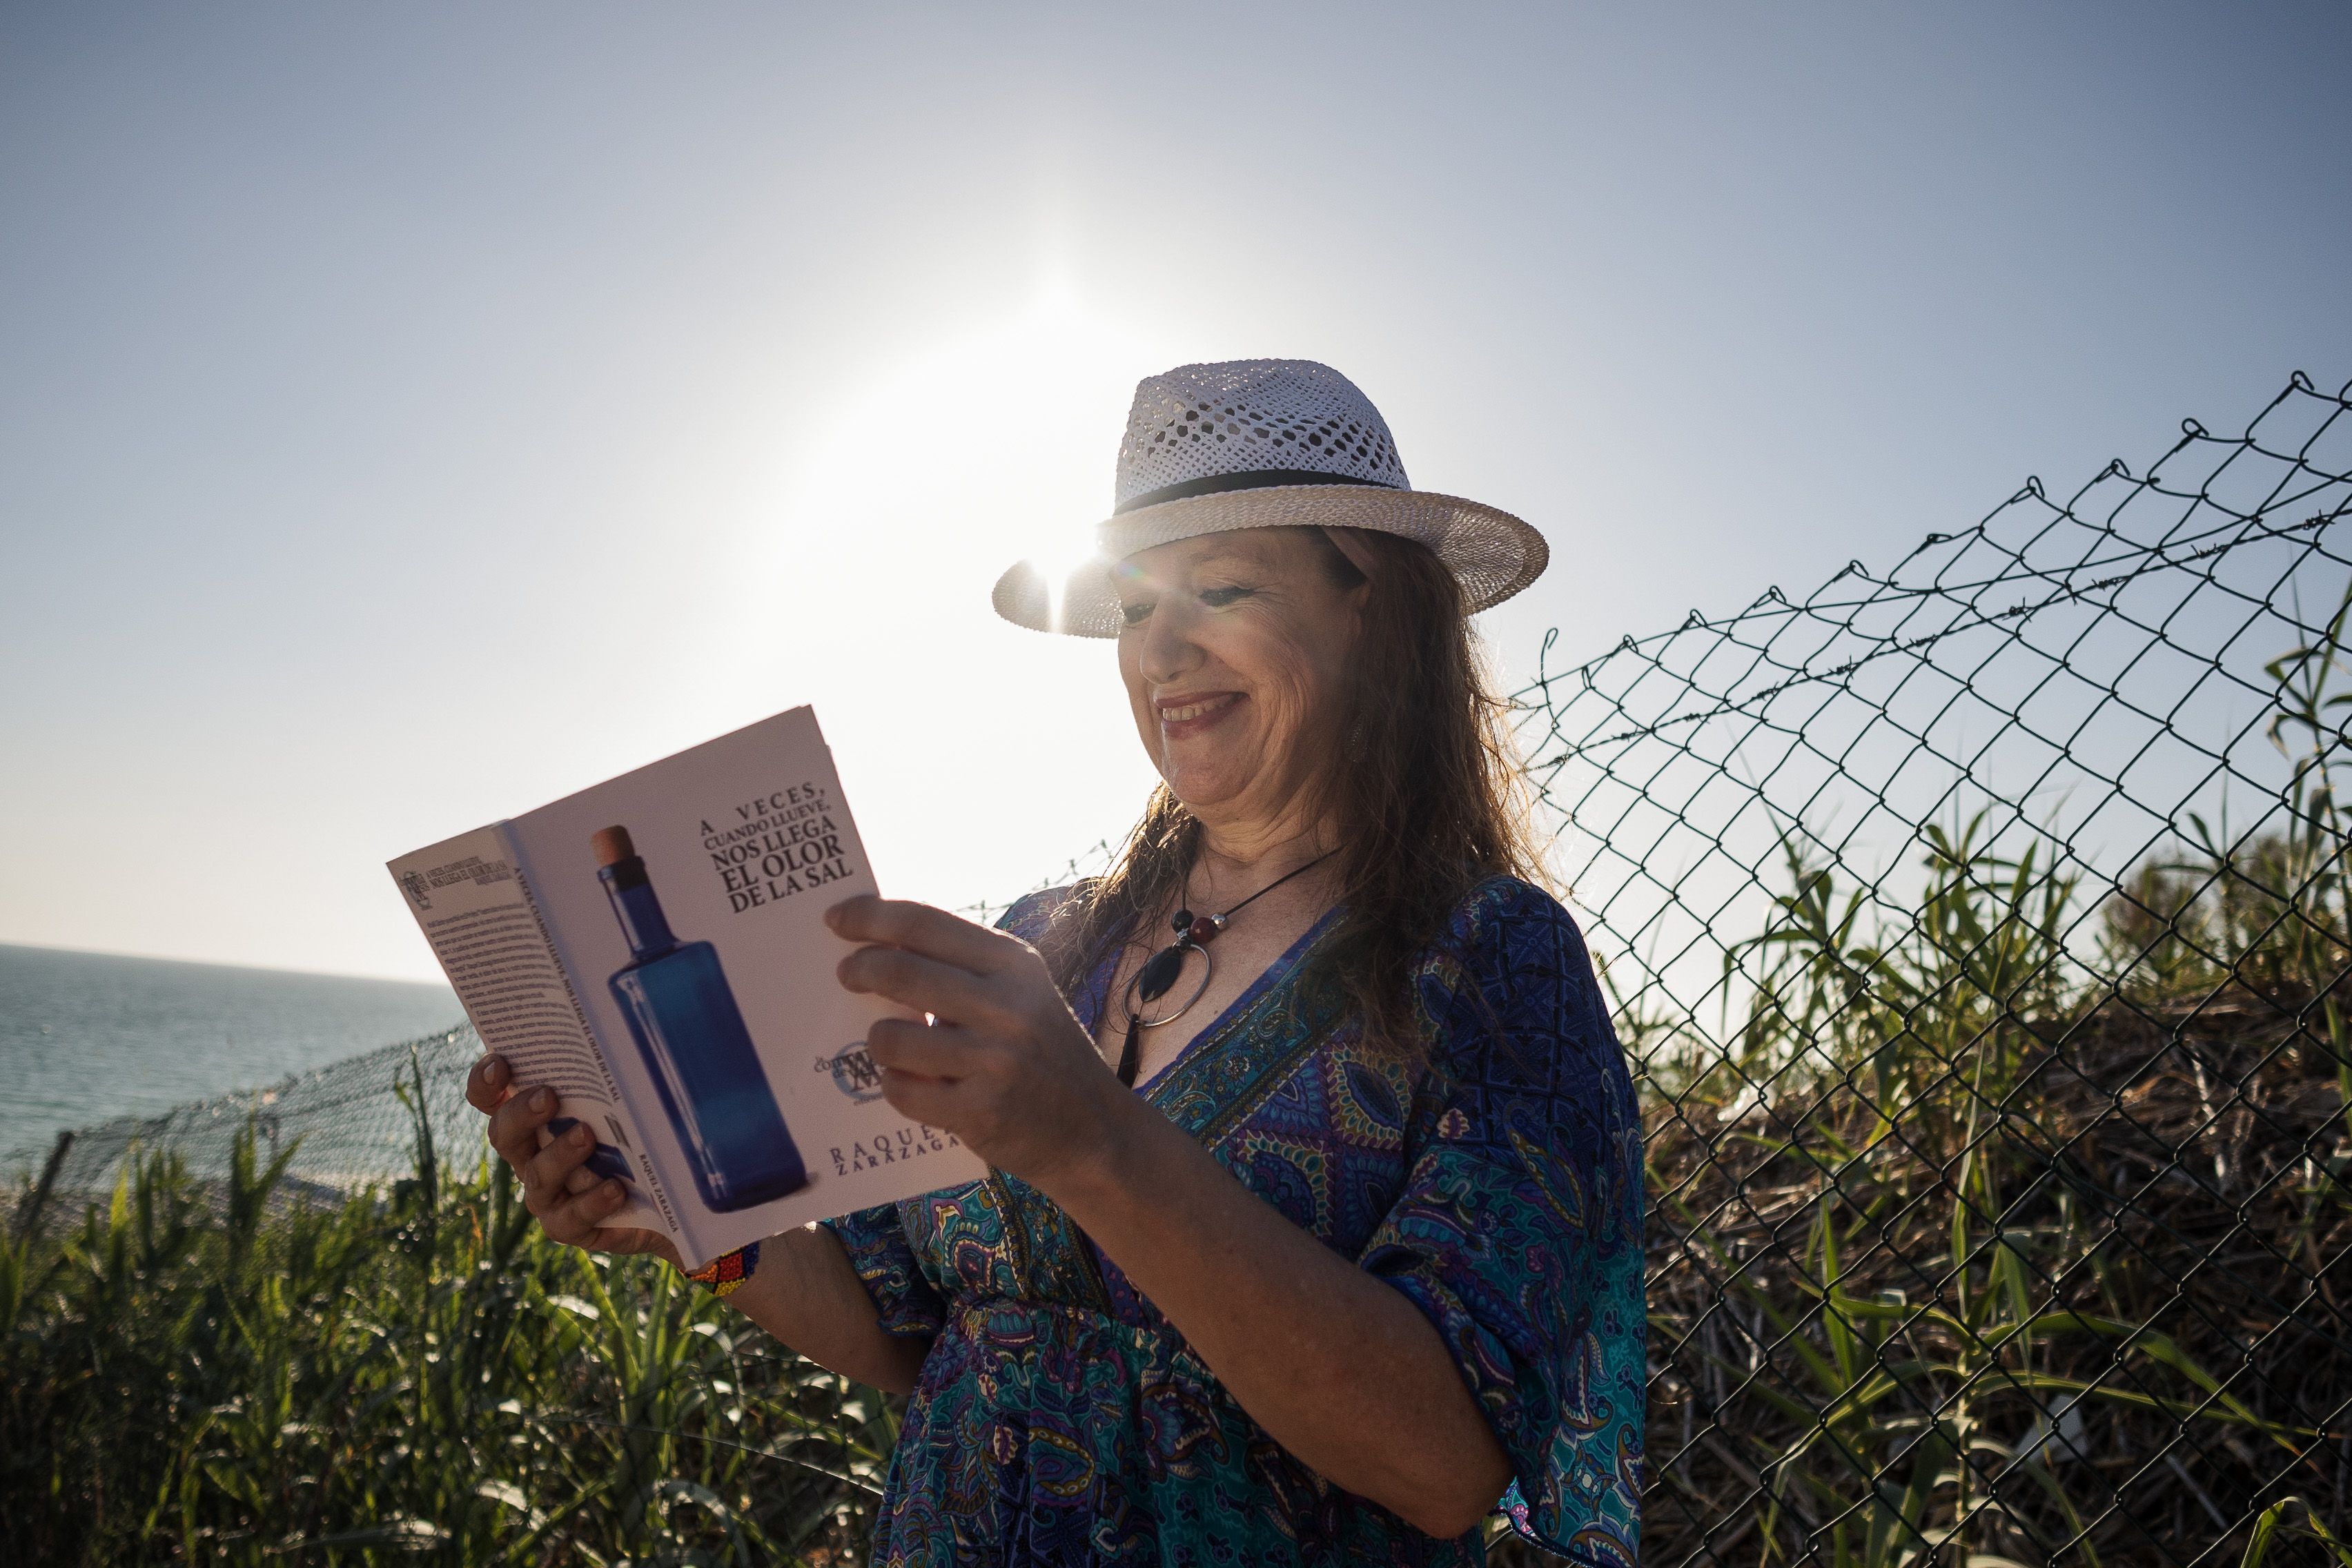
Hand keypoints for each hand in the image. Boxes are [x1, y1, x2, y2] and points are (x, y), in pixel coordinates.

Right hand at [465, 1054, 681, 1268]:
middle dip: (521, 1113)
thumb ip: (616, 1067)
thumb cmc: (645, 1130)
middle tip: (548, 1096)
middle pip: (505, 1134)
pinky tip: (615, 1188)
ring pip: (538, 1175)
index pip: (493, 1098)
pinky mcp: (571, 1225)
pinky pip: (570, 1217)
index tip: (500, 1062)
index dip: (486, 1082)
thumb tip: (628, 1018)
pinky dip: (591, 1201)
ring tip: (587, 1136)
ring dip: (560, 1154)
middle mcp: (532, 1154)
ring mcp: (548, 1193)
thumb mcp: (631, 1095)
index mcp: (535, 1118)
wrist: (672, 1195)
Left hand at [829, 895, 1135, 1190]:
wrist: (1094, 1131)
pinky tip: (913, 1084)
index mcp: (1015, 964)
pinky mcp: (979, 1111)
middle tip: (845, 974)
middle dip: (859, 970)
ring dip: (879, 1041)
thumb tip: (882, 941)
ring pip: (891, 1037)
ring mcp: (995, 1060)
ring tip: (893, 1046)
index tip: (836, 918)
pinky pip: (901, 1090)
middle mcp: (1007, 1005)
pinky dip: (895, 1086)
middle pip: (899, 971)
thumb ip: (964, 966)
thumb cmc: (1044, 1053)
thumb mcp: (1022, 992)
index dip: (870, 916)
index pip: (925, 923)